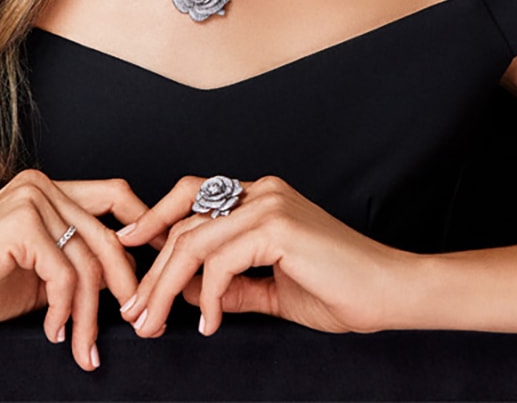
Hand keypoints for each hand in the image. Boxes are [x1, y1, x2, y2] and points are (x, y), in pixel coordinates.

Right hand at [0, 169, 148, 370]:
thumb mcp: (37, 275)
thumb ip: (76, 264)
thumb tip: (126, 280)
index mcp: (45, 190)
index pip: (116, 197)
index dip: (146, 229)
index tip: (158, 269)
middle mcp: (40, 186)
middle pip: (111, 235)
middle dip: (126, 285)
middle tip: (135, 322)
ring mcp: (30, 200)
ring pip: (90, 261)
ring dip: (90, 313)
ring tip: (83, 345)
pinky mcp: (20, 225)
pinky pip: (66, 276)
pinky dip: (65, 311)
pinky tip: (52, 331)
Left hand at [116, 175, 418, 336]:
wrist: (389, 293)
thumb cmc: (341, 291)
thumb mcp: (273, 289)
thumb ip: (233, 286)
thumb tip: (190, 295)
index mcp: (263, 197)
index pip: (192, 197)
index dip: (155, 220)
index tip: (127, 250)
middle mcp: (263, 191)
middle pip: (183, 222)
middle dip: (152, 271)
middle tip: (136, 312)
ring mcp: (270, 205)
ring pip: (192, 242)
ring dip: (166, 288)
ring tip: (155, 322)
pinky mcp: (278, 226)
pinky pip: (219, 262)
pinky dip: (207, 297)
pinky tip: (211, 325)